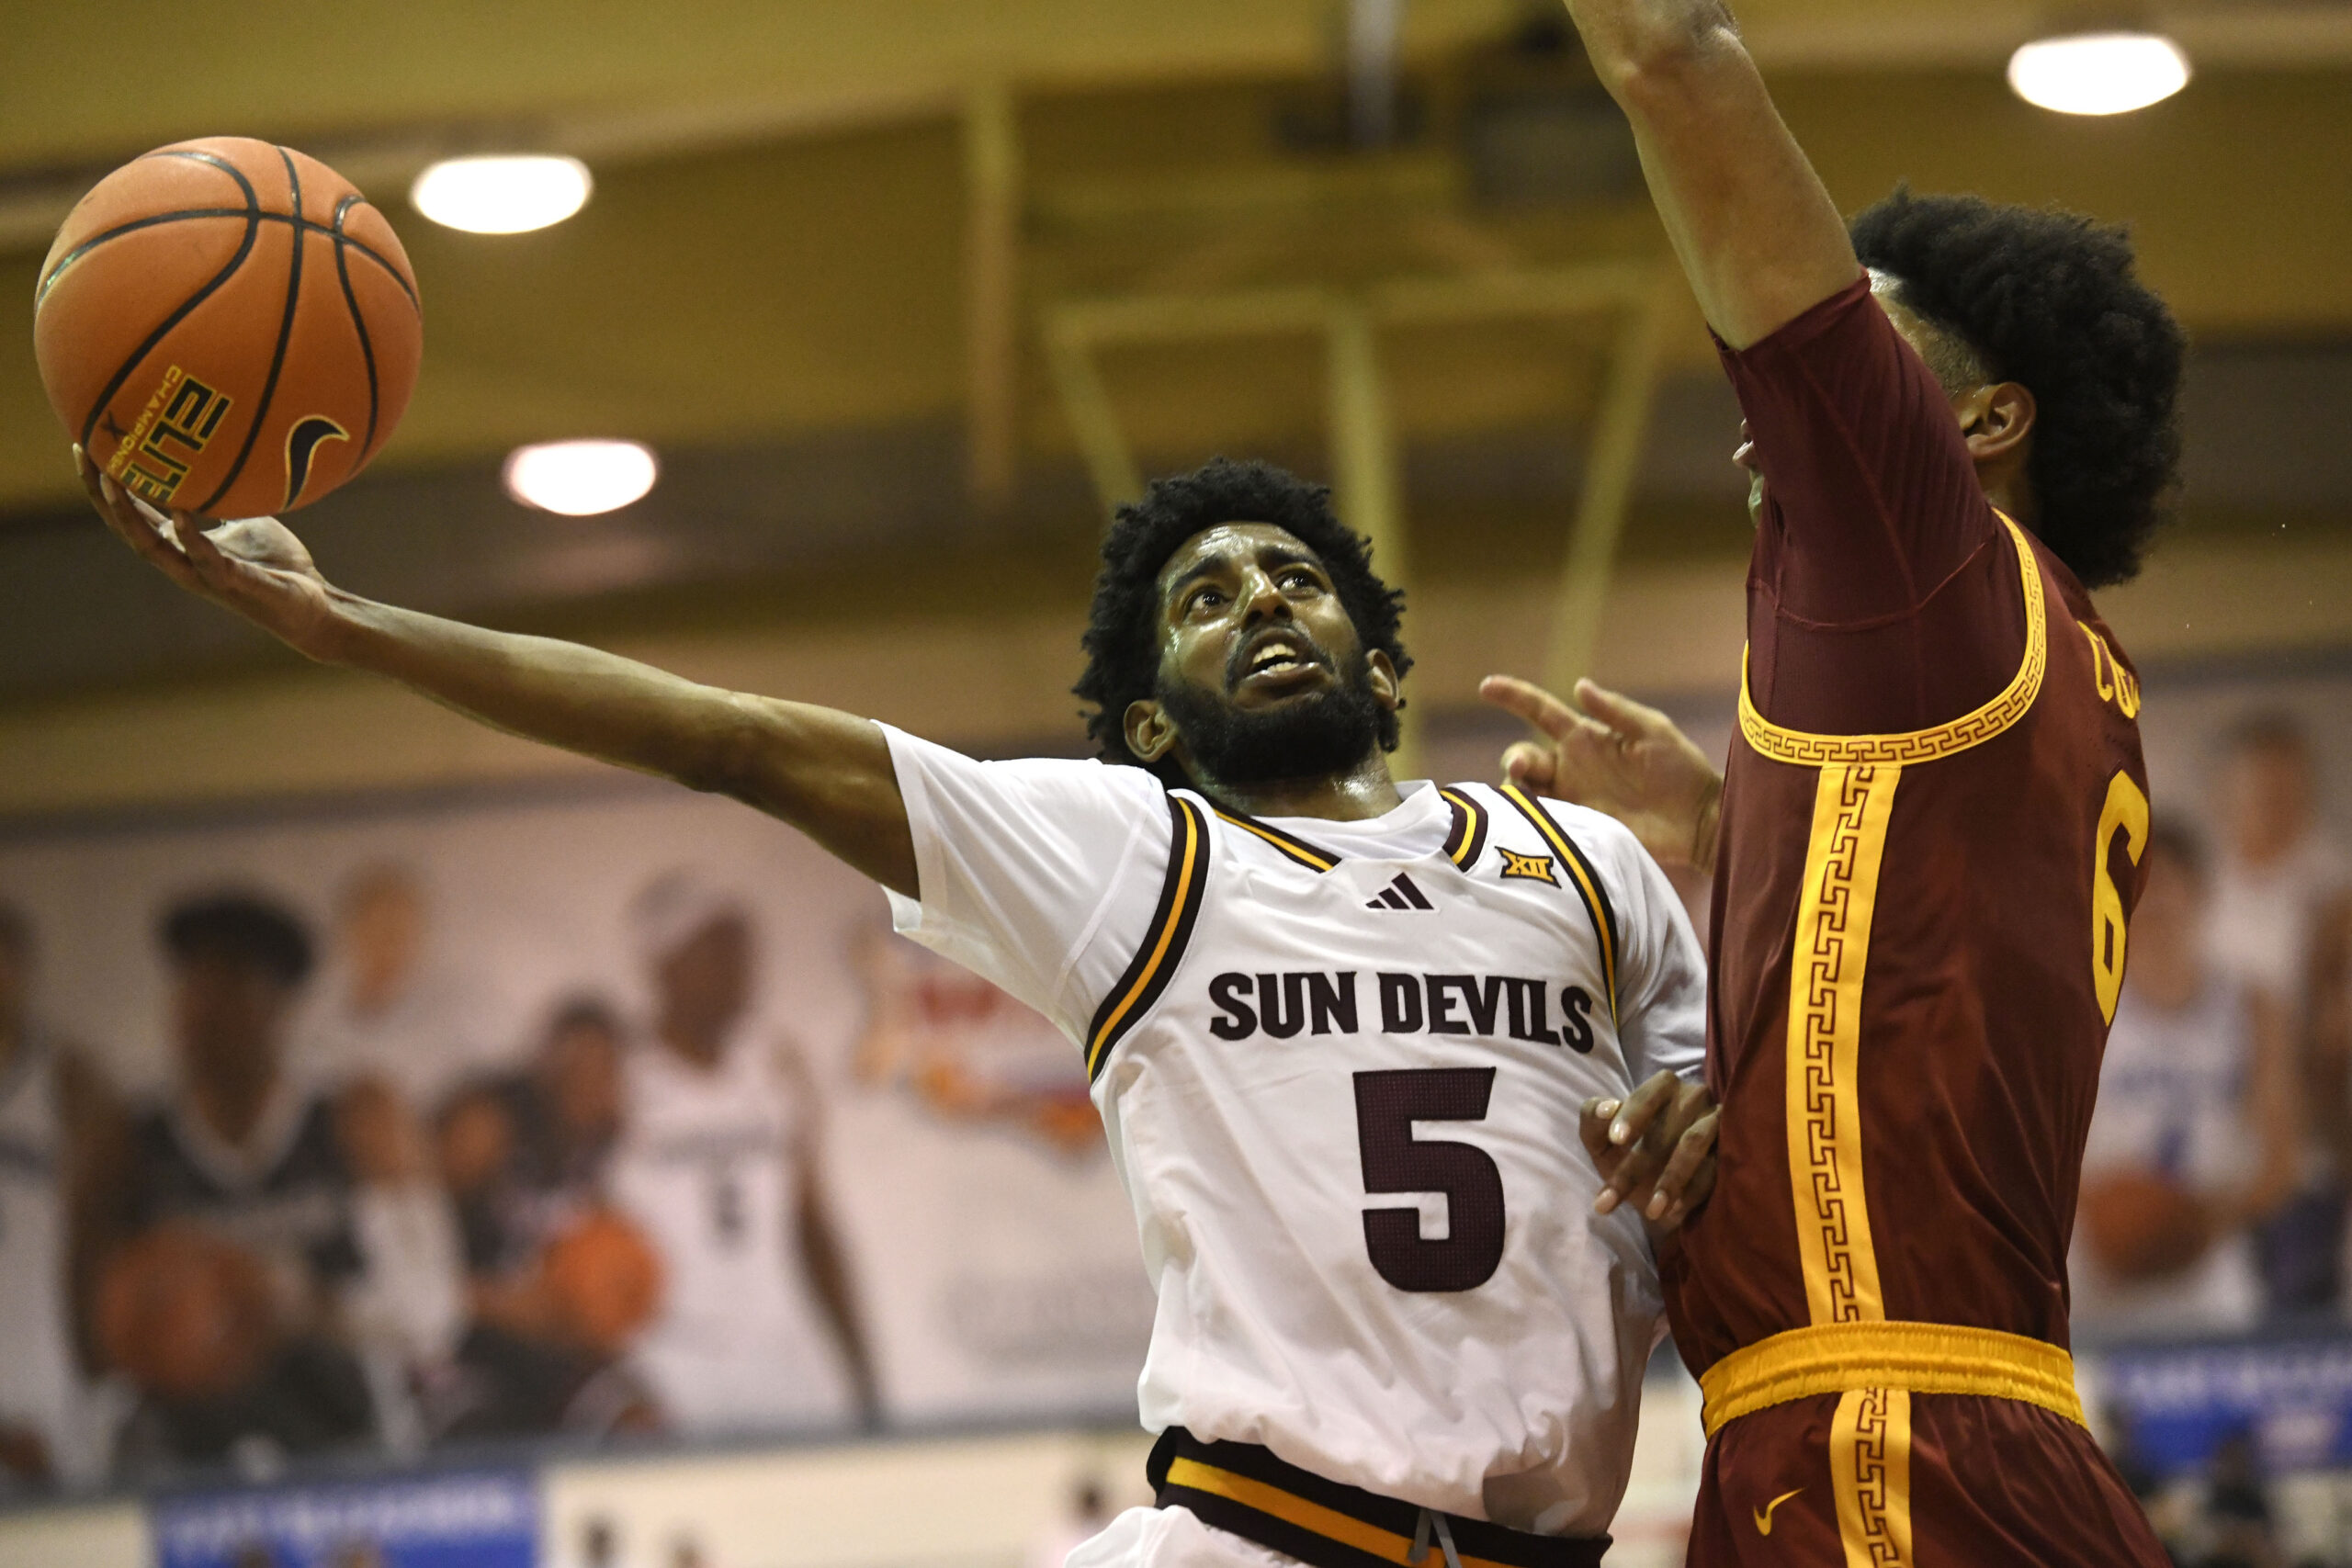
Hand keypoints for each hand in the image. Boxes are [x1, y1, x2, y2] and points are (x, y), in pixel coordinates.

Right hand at [76, 444, 344, 660]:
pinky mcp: (235, 584)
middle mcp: (182, 563)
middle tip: (84, 452)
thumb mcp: (247, 519)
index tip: (87, 443)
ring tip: (111, 481)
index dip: (105, 483)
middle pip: (126, 528)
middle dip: (101, 491)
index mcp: (181, 547)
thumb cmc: (277, 564)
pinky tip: (179, 513)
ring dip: (128, 516)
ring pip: (152, 549)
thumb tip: (222, 458)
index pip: (132, 513)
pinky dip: (190, 536)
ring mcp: (204, 576)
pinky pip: (206, 560)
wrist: (315, 605)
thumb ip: (226, 498)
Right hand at [1481, 674, 1723, 874]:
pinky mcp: (1578, 827)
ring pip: (1525, 791)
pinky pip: (1543, 821)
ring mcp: (1572, 798)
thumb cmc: (1681, 769)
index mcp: (1585, 737)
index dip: (1512, 696)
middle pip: (1523, 756)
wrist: (1698, 819)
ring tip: (1523, 795)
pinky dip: (1530, 819)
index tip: (1486, 686)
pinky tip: (1532, 820)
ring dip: (1516, 790)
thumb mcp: (1652, 730)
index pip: (1539, 711)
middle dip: (1515, 759)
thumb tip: (1578, 685)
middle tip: (1522, 769)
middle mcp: (1571, 766)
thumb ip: (1615, 710)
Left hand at [1581, 1070, 1719, 1230]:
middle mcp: (1695, 1097)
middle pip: (1667, 1126)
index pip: (1650, 1093)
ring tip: (1651, 1211)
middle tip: (1611, 1199)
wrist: (1661, 1198)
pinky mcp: (1733, 1150)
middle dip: (1636, 1166)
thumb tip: (1607, 1107)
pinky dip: (1693, 1190)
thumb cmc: (1628, 1160)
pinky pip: (1715, 1167)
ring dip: (1671, 1178)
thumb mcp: (1601, 1144)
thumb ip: (1592, 1120)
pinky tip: (1675, 1211)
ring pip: (1693, 1143)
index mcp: (1663, 1088)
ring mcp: (1718, 1122)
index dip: (1633, 1113)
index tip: (1615, 1139)